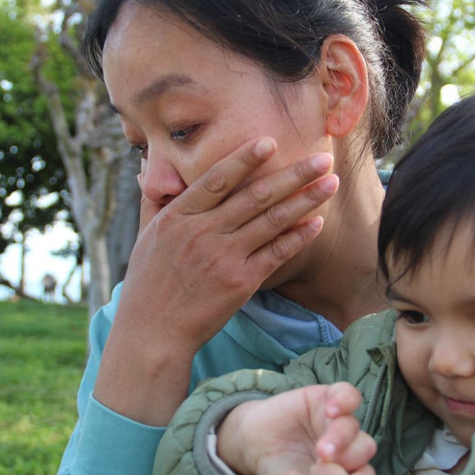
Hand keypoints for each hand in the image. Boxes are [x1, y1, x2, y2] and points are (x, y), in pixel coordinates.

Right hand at [95, 137, 339, 425]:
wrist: (153, 332)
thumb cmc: (148, 283)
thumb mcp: (144, 236)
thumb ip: (154, 200)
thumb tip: (148, 169)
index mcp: (179, 216)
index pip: (217, 179)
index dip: (244, 159)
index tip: (270, 142)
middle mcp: (203, 232)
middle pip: (256, 196)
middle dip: (293, 174)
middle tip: (322, 158)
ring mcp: (223, 258)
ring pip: (272, 221)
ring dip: (306, 200)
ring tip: (330, 183)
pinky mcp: (240, 283)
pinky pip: (275, 254)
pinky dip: (298, 237)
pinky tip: (317, 223)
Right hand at [217, 383, 376, 474]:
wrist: (254, 444)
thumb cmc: (278, 470)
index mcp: (346, 469)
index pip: (365, 474)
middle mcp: (346, 444)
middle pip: (363, 448)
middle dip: (349, 458)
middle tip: (325, 464)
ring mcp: (337, 420)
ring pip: (353, 425)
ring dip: (341, 437)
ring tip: (322, 449)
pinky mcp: (328, 396)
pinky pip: (348, 394)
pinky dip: (344, 400)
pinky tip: (331, 410)